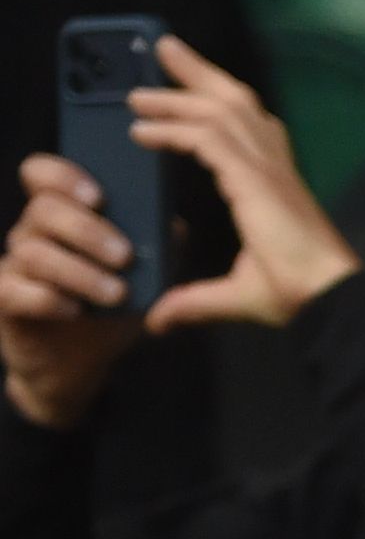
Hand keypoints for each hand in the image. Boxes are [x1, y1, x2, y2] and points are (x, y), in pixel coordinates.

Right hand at [0, 157, 150, 428]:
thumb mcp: (144, 278)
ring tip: (116, 294)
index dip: (62, 176)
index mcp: (62, 217)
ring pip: (33, 252)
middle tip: (124, 256)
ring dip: (79, 272)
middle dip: (86, 230)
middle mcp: (32, 234)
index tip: (98, 197)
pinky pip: (14, 290)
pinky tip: (74, 310)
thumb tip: (173, 226)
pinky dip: (47, 299)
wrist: (82, 364)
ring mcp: (14, 265)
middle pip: (44, 210)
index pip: (41, 174)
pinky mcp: (4, 299)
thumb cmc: (111, 310)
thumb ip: (157, 248)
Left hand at [126, 41, 358, 332]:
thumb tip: (158, 320)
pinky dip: (170, 130)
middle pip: (234, 101)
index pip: (246, 126)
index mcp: (276, 184)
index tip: (183, 89)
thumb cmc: (300, 298)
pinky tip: (141, 131)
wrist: (329, 300)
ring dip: (174, 93)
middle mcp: (274, 166)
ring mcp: (265, 169)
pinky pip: (204, 138)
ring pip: (217, 109)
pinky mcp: (252, 178)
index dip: (213, 102)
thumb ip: (194, 301)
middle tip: (164, 48)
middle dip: (197, 73)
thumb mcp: (236, 295)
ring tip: (138, 84)